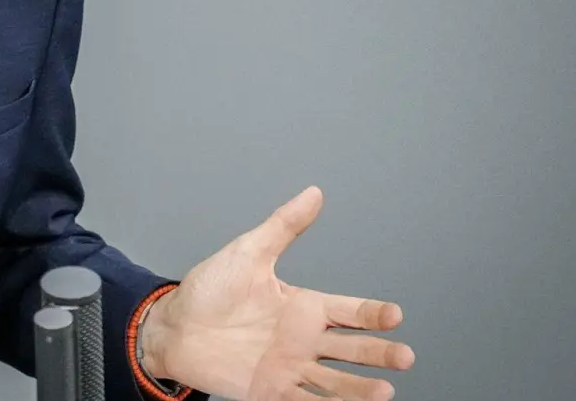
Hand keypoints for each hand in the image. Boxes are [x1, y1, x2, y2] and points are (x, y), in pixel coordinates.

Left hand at [140, 187, 413, 400]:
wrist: (172, 327)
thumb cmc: (208, 290)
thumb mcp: (248, 253)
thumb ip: (283, 226)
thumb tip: (313, 194)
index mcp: (302, 307)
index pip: (349, 311)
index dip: (372, 314)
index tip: (394, 315)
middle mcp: (302, 339)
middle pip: (352, 349)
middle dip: (378, 353)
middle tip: (403, 356)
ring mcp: (289, 368)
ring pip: (335, 381)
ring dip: (360, 388)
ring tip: (384, 391)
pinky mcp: (270, 392)